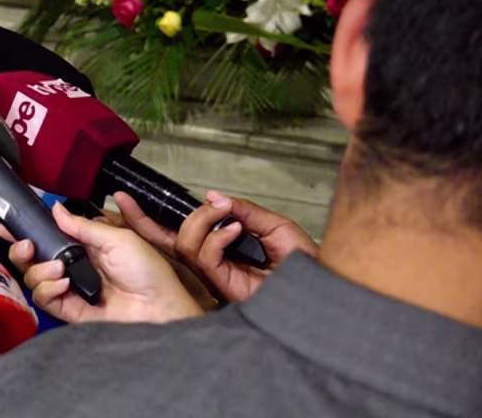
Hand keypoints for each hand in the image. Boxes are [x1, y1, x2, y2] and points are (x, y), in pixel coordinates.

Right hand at [0, 202, 202, 324]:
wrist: (159, 307)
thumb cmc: (147, 270)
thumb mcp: (116, 238)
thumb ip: (82, 226)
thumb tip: (55, 209)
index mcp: (83, 246)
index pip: (47, 236)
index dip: (26, 230)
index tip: (6, 223)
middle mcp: (72, 266)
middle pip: (31, 258)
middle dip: (21, 249)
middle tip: (25, 244)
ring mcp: (69, 289)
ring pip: (33, 278)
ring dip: (39, 270)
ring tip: (60, 269)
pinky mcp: (68, 310)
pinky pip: (43, 298)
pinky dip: (47, 288)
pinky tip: (63, 283)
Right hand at [171, 191, 316, 301]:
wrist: (322, 281)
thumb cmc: (303, 260)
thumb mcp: (272, 224)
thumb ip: (244, 210)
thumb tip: (212, 196)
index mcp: (221, 249)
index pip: (182, 235)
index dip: (158, 219)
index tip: (173, 199)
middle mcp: (213, 263)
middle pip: (174, 239)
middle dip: (179, 216)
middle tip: (211, 204)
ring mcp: (216, 275)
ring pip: (185, 246)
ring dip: (202, 220)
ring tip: (227, 212)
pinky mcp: (224, 285)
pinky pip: (205, 258)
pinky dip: (217, 238)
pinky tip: (237, 231)